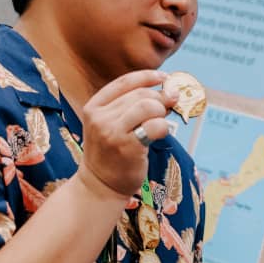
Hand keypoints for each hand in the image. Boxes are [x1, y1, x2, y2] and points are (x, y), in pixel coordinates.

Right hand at [76, 70, 178, 198]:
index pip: (124, 82)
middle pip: (140, 94)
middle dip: (160, 98)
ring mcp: (112, 132)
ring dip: (161, 112)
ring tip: (160, 122)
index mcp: (94, 107)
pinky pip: (155, 126)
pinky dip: (163, 128)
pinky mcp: (127, 147)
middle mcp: (100, 118)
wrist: (100, 185)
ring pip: (148, 107)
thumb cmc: (110, 153)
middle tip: (169, 106)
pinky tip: (160, 134)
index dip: (147, 77)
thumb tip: (166, 91)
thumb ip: (128, 107)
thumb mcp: (109, 125)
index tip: (164, 78)